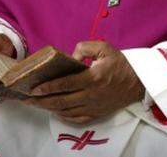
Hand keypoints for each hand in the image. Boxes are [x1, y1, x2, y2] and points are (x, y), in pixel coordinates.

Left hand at [26, 41, 144, 124]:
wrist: (138, 82)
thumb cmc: (119, 63)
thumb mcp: (104, 47)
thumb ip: (84, 48)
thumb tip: (70, 58)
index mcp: (93, 78)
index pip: (65, 84)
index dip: (48, 87)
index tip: (34, 88)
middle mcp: (92, 95)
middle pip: (62, 101)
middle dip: (42, 101)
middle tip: (28, 99)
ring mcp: (94, 106)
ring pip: (67, 111)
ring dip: (49, 108)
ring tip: (36, 104)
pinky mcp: (97, 113)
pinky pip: (77, 118)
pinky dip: (64, 116)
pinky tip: (55, 111)